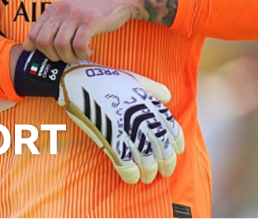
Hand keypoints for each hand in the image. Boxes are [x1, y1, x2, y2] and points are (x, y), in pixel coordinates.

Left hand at [23, 0, 138, 62]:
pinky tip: (88, 50)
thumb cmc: (93, 10)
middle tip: (67, 56)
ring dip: (69, 56)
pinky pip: (78, 44)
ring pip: (60, 45)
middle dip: (54, 56)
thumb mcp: (67, 14)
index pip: (34, 34)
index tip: (54, 53)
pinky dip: (81, 53)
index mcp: (53, 9)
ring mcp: (75, 15)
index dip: (41, 50)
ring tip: (79, 54)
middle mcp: (61, 11)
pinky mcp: (90, 21)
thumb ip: (49, 28)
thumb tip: (26, 46)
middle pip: (44, 42)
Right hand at [58, 61, 184, 183]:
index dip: (177, 141)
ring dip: (149, 171)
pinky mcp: (109, 139)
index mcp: (149, 103)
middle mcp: (141, 117)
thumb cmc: (107, 79)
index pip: (171, 126)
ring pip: (145, 158)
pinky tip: (133, 178)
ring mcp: (126, 129)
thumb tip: (168, 97)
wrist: (79, 81)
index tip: (179, 151)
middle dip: (166, 161)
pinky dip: (130, 173)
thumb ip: (153, 89)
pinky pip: (124, 162)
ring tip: (149, 177)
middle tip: (166, 172)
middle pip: (162, 145)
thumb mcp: (135, 79)